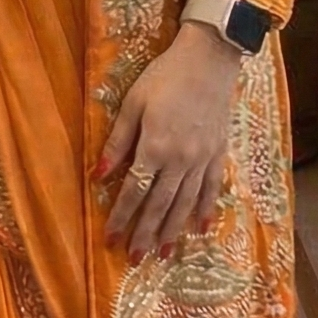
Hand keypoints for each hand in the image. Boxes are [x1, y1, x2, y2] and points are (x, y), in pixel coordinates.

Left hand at [96, 21, 246, 258]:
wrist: (210, 59)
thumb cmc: (165, 77)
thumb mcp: (133, 104)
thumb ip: (117, 142)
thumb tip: (98, 176)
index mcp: (155, 147)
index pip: (134, 191)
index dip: (121, 217)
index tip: (111, 239)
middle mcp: (181, 160)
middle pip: (160, 205)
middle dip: (145, 233)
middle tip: (135, 258)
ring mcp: (203, 159)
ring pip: (186, 203)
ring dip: (173, 231)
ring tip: (163, 254)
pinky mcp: (219, 153)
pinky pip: (212, 188)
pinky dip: (206, 210)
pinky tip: (200, 229)